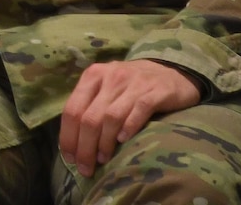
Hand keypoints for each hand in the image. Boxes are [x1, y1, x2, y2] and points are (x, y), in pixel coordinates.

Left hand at [59, 59, 198, 176]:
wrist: (172, 71)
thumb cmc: (132, 85)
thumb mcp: (106, 87)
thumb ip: (90, 106)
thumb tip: (74, 141)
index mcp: (92, 76)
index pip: (72, 109)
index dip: (68, 137)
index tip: (70, 159)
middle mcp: (110, 77)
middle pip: (89, 117)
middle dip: (84, 147)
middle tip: (86, 168)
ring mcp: (133, 84)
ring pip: (111, 117)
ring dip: (104, 143)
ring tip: (103, 160)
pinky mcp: (156, 92)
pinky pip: (139, 111)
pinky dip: (129, 127)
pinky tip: (124, 141)